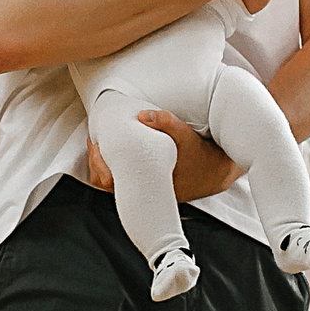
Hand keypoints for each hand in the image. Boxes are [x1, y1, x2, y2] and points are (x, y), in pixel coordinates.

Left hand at [86, 110, 240, 201]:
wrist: (215, 172)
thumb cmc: (198, 153)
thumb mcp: (184, 134)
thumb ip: (165, 122)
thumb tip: (143, 114)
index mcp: (146, 182)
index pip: (108, 180)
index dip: (96, 162)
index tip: (94, 142)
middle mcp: (144, 194)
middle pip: (106, 185)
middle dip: (96, 164)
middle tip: (94, 143)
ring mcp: (146, 196)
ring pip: (115, 187)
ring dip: (105, 167)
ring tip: (101, 147)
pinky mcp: (150, 193)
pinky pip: (125, 186)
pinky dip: (117, 171)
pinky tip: (117, 155)